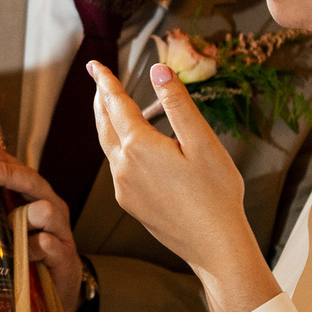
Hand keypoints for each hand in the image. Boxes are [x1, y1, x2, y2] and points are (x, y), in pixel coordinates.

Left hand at [0, 148, 81, 311]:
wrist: (61, 288)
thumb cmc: (31, 252)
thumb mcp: (11, 228)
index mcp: (37, 197)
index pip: (20, 168)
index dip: (1, 159)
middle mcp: (52, 207)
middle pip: (32, 181)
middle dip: (6, 174)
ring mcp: (60, 230)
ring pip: (45, 210)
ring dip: (23, 218)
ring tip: (8, 229)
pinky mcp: (64, 255)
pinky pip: (48, 244)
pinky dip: (35, 247)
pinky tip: (26, 253)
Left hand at [90, 61, 281, 311]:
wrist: (214, 246)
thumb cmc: (216, 194)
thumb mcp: (203, 142)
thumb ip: (178, 105)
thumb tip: (158, 72)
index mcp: (140, 147)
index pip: (116, 105)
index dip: (106, 82)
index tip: (95, 65)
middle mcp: (124, 167)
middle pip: (105, 126)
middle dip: (101, 101)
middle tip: (98, 81)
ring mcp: (124, 188)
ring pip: (109, 148)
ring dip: (109, 124)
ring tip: (111, 109)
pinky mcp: (131, 204)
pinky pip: (118, 168)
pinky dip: (120, 148)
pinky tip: (133, 148)